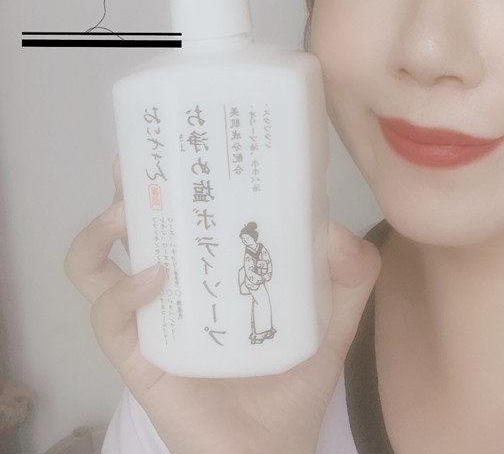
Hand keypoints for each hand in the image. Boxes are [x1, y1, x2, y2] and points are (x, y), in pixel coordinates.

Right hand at [64, 156, 381, 453]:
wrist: (274, 448)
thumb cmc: (295, 377)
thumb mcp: (334, 315)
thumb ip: (351, 272)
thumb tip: (333, 229)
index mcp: (215, 265)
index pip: (187, 208)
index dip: (178, 171)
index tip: (184, 135)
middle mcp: (176, 285)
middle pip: (136, 224)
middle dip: (130, 187)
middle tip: (139, 159)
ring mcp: (153, 321)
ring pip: (97, 267)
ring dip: (102, 232)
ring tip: (127, 209)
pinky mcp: (139, 360)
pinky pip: (110, 321)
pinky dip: (122, 292)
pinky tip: (155, 276)